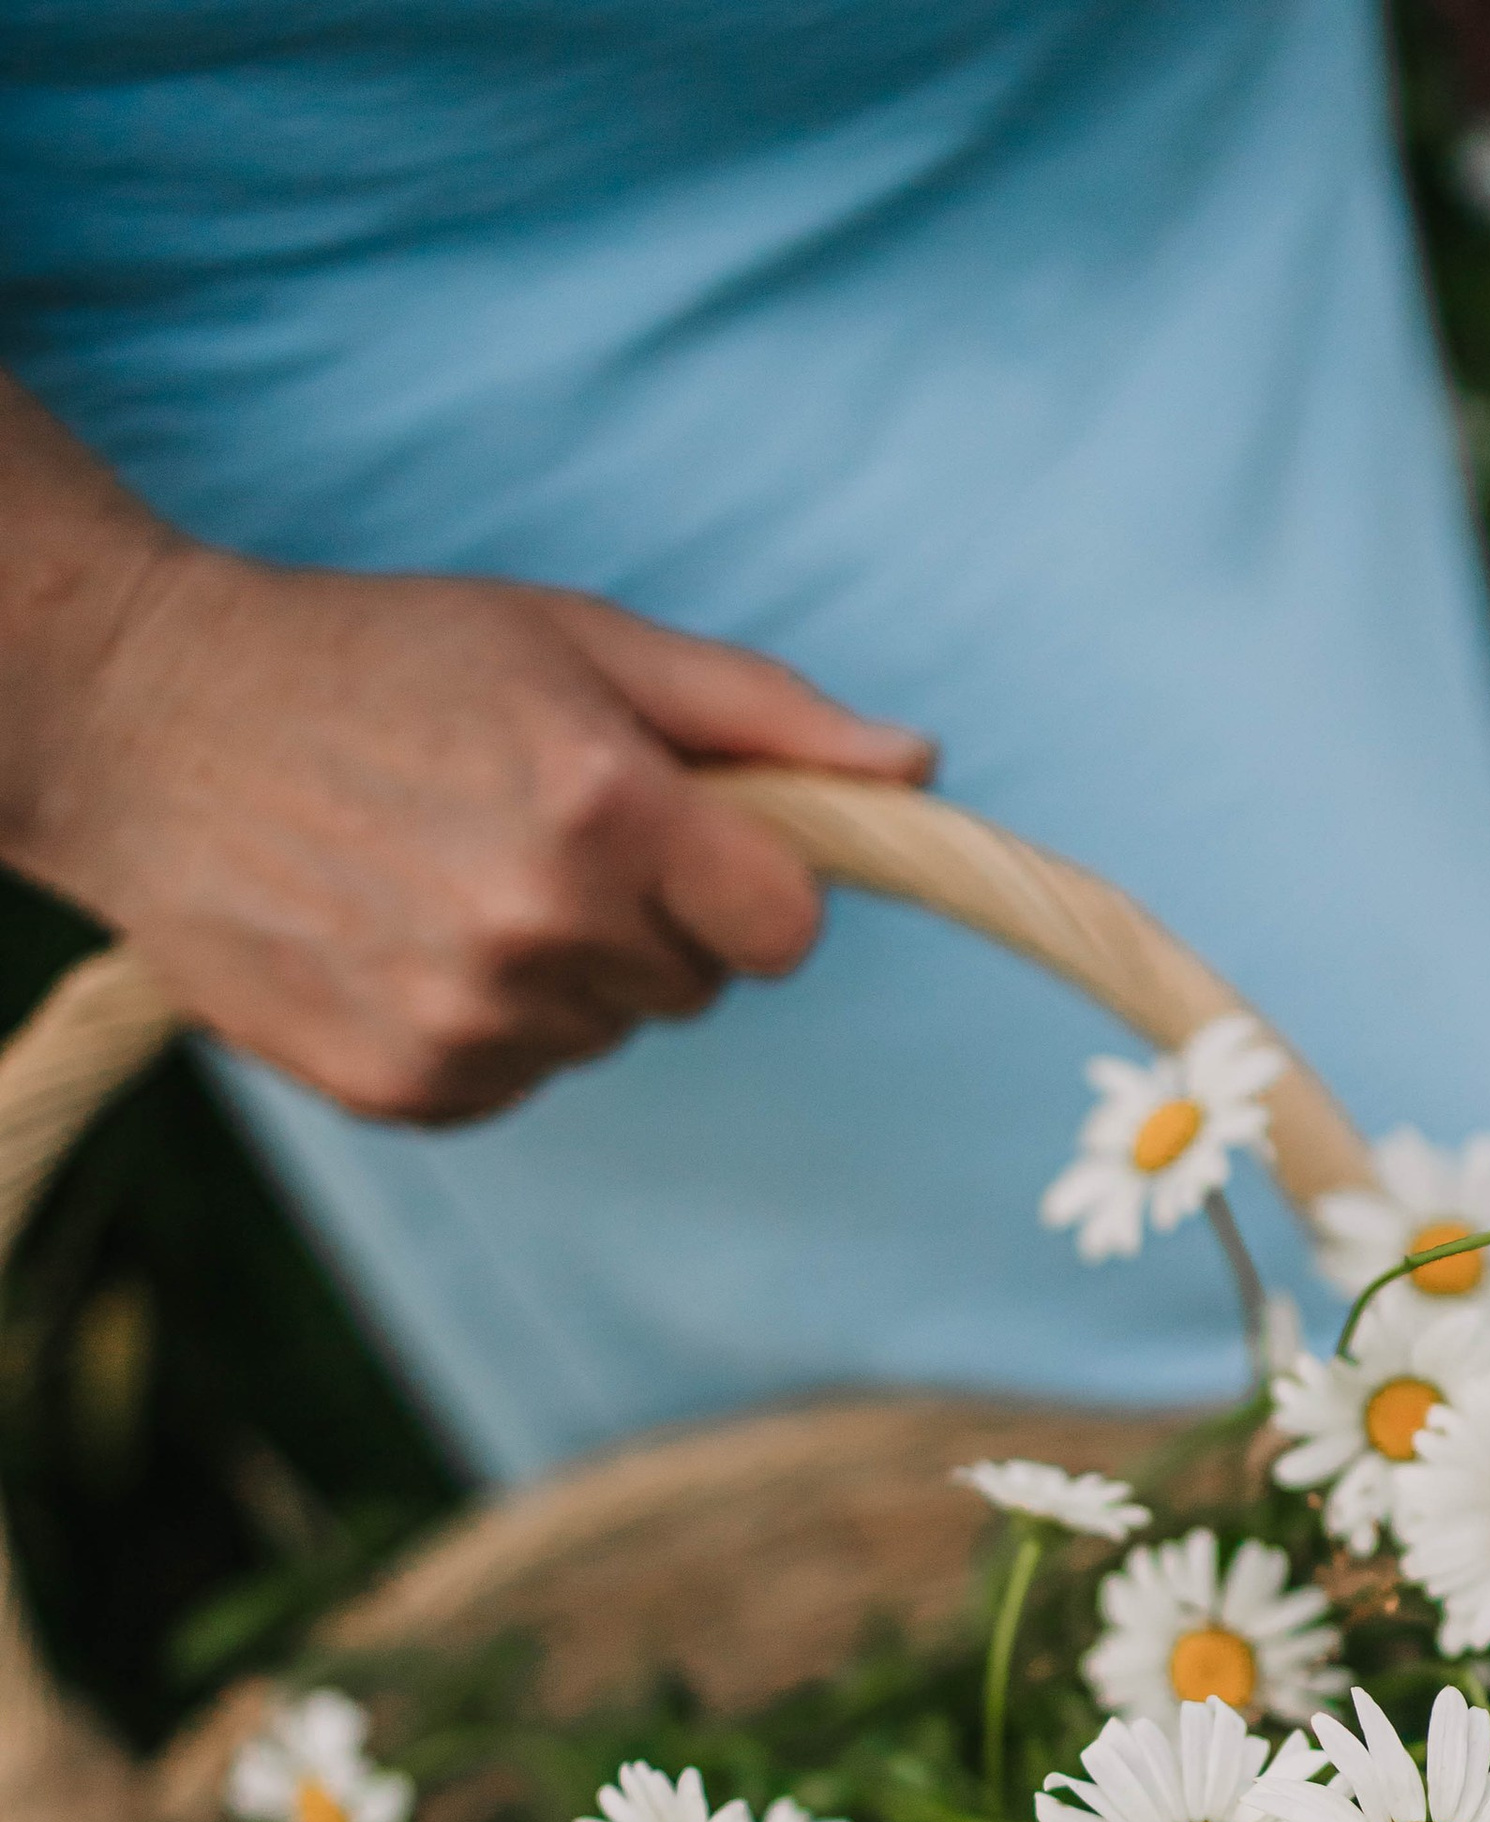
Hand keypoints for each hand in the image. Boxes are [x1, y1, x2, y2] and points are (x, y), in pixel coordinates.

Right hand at [5, 515, 934, 1122]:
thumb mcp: (577, 639)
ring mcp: (466, 1025)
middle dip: (650, 918)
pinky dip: (484, 1025)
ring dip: (563, 973)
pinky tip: (401, 934)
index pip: (786, 932)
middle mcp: (541, 930)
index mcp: (606, 811)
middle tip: (530, 828)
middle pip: (696, 989)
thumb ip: (759, 715)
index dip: (750, 885)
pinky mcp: (405, 1090)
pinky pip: (517, 1080)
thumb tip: (919, 767)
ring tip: (448, 871)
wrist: (146, 724)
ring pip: (604, 1036)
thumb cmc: (380, 658)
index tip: (688, 842)